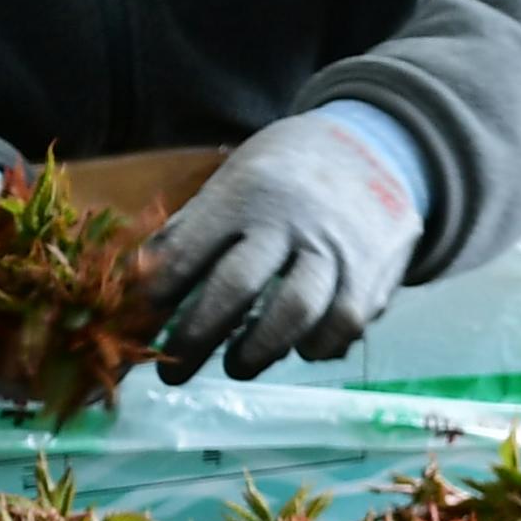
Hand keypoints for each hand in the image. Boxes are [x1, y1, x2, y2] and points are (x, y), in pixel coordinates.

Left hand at [143, 111, 426, 383]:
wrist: (378, 150)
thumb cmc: (286, 176)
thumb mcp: (237, 179)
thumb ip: (195, 227)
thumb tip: (142, 283)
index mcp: (247, 191)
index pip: (189, 250)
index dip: (159, 294)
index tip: (143, 323)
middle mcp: (292, 218)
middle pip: (236, 286)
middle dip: (196, 337)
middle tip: (173, 370)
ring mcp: (337, 246)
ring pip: (296, 310)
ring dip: (258, 351)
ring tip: (236, 366)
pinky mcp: (373, 273)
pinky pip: (343, 323)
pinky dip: (316, 346)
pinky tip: (297, 349)